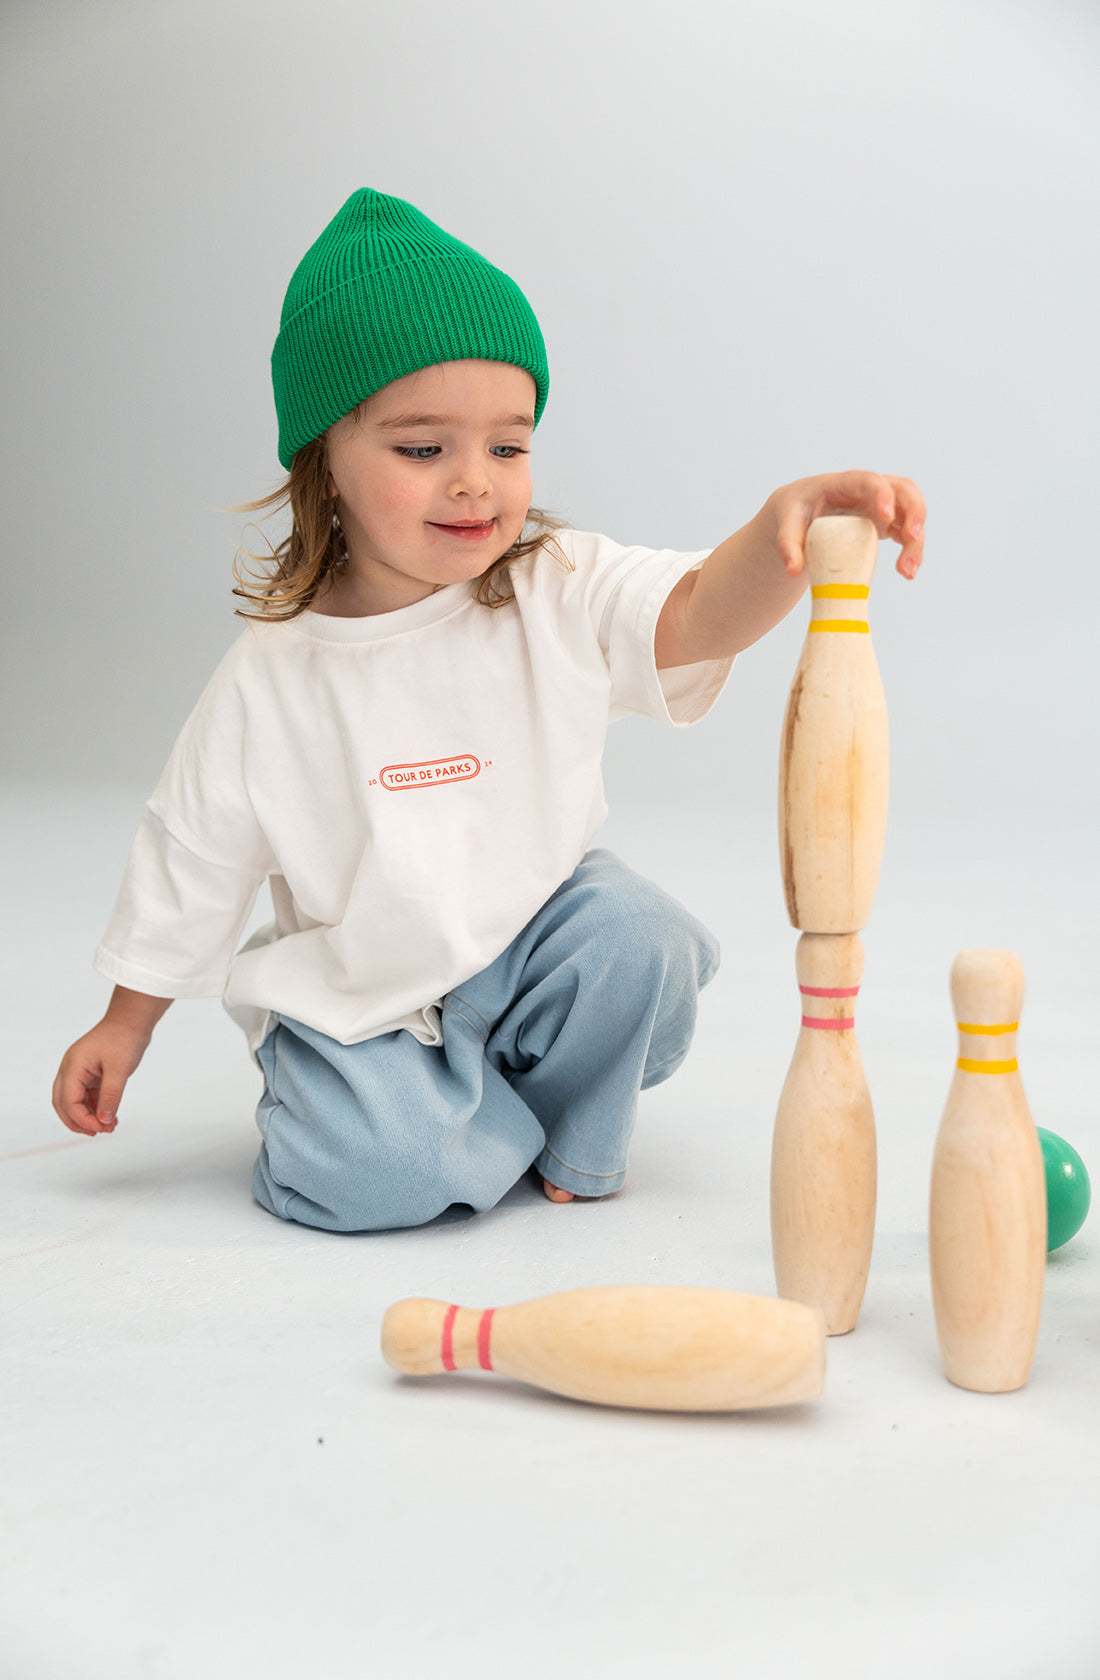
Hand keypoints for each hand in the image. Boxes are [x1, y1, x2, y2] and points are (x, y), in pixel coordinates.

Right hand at [52, 1022, 149, 1135]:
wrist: (131, 1021)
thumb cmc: (124, 1039)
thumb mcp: (120, 1069)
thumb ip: (111, 1096)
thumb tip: (104, 1121)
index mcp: (73, 1066)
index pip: (68, 1101)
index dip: (82, 1119)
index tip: (100, 1129)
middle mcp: (70, 1070)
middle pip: (63, 1104)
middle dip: (78, 1121)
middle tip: (98, 1133)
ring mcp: (78, 1072)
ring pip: (74, 1102)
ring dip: (88, 1117)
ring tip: (108, 1128)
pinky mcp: (89, 1074)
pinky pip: (86, 1096)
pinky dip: (95, 1108)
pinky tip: (110, 1118)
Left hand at [767, 471, 924, 579]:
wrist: (802, 516)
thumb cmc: (796, 513)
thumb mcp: (786, 523)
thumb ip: (787, 544)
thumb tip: (792, 570)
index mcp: (844, 484)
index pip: (869, 480)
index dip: (881, 494)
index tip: (886, 515)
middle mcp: (868, 491)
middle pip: (903, 490)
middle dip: (914, 512)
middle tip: (912, 537)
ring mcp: (881, 506)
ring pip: (910, 514)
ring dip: (915, 541)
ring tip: (907, 571)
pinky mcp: (886, 523)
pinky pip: (907, 533)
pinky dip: (910, 551)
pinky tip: (906, 572)